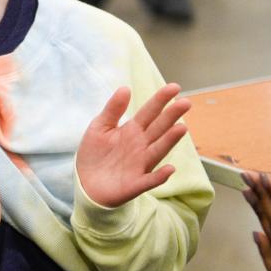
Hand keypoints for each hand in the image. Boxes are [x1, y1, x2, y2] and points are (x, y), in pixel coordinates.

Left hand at [75, 84, 188, 207]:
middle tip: (185, 103)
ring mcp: (140, 164)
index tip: (174, 87)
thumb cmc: (94, 154)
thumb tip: (125, 88)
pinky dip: (160, 177)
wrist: (85, 183)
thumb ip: (113, 109)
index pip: (149, 112)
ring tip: (181, 128)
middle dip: (171, 116)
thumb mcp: (99, 127)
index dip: (161, 100)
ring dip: (170, 141)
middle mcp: (141, 145)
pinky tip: (170, 170)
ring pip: (158, 150)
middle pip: (158, 128)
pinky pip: (150, 180)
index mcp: (132, 130)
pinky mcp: (136, 183)